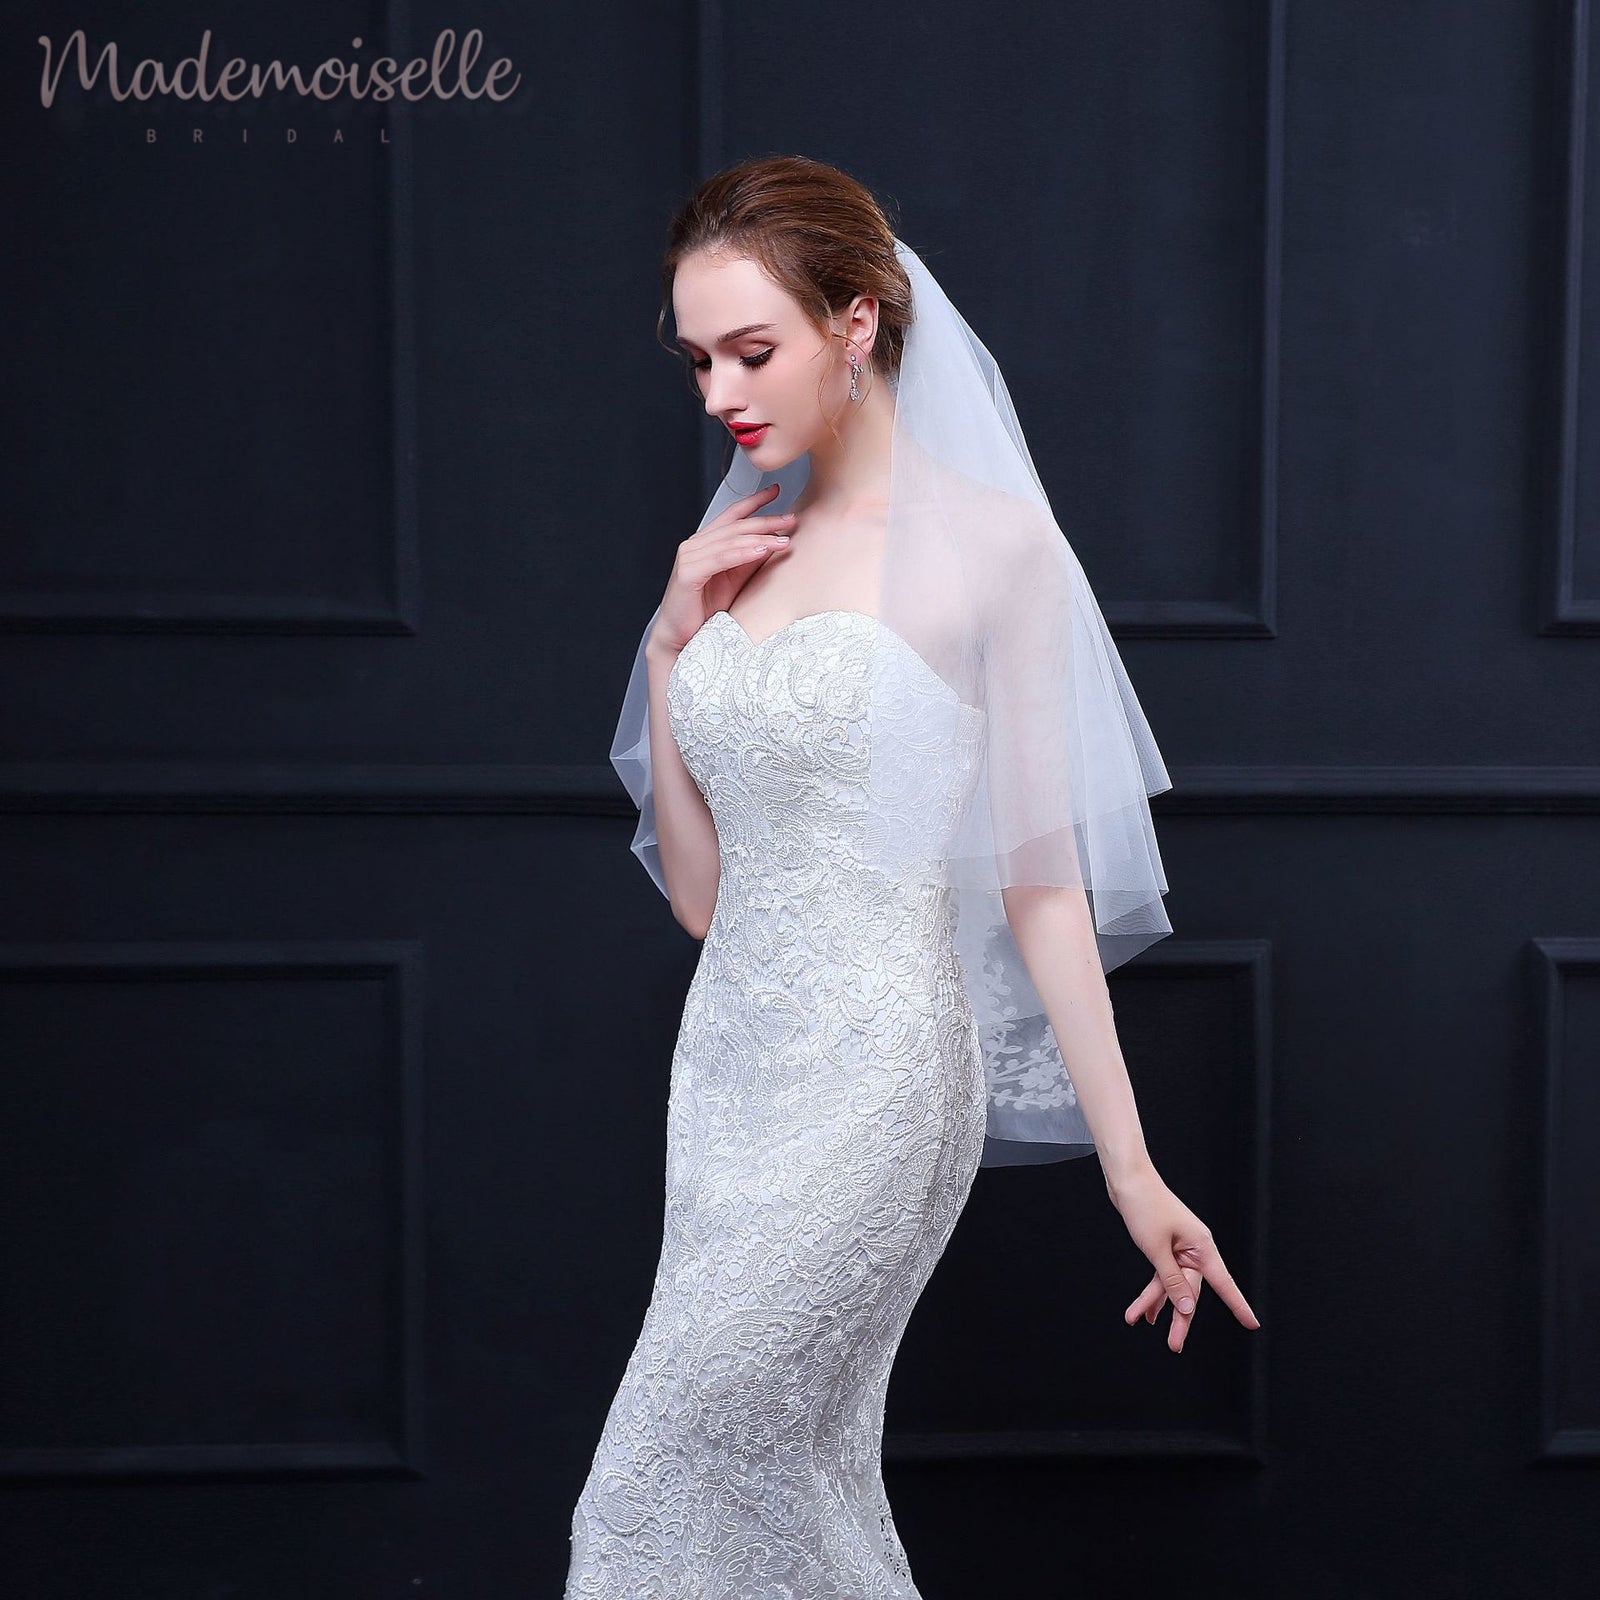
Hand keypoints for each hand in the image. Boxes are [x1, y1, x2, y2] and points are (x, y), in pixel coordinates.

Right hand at [648, 483, 795, 656]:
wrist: (683, 638)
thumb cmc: (706, 611)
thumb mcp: (736, 580)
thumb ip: (750, 559)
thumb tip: (775, 541)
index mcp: (706, 543)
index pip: (732, 515)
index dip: (754, 501)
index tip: (776, 491)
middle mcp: (695, 545)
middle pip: (735, 526)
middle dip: (765, 520)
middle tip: (791, 519)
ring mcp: (689, 557)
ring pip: (730, 540)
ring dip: (759, 538)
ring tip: (783, 539)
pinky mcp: (688, 573)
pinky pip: (720, 558)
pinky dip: (742, 553)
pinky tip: (760, 550)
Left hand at [1107, 1166, 1259, 1352]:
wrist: (1126, 1178)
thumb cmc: (1144, 1205)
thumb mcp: (1156, 1248)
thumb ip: (1171, 1281)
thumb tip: (1188, 1308)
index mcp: (1202, 1247)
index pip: (1224, 1283)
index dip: (1238, 1305)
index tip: (1253, 1324)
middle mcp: (1195, 1249)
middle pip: (1191, 1291)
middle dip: (1179, 1318)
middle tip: (1174, 1345)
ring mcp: (1180, 1249)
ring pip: (1173, 1285)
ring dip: (1157, 1304)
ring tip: (1138, 1321)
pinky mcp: (1165, 1247)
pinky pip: (1162, 1276)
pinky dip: (1151, 1291)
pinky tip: (1142, 1311)